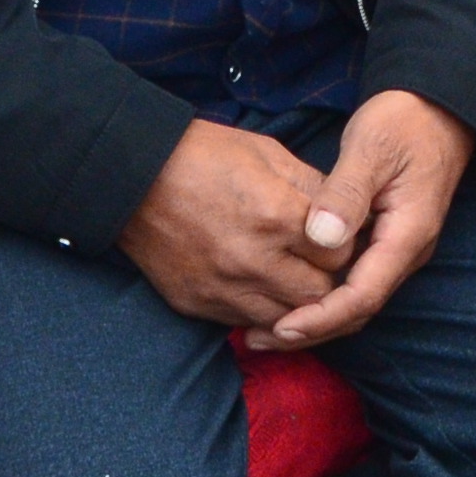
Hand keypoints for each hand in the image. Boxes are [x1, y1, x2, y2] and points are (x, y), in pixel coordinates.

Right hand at [118, 119, 352, 332]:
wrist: (131, 176)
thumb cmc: (204, 155)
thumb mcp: (268, 153)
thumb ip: (312, 186)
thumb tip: (344, 213)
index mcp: (276, 215)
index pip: (339, 254)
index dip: (342, 245)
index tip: (334, 237)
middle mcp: (253, 260)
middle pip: (318, 295)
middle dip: (325, 279)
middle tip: (317, 263)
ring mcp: (223, 288)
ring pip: (286, 320)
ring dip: (294, 302)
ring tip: (291, 278)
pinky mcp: (199, 305)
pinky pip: (245, 323)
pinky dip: (259, 311)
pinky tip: (258, 287)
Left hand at [261, 91, 475, 350]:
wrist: (437, 108)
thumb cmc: (405, 121)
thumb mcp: (372, 147)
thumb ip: (347, 193)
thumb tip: (321, 239)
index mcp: (406, 235)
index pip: (363, 296)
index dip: (321, 318)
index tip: (281, 328)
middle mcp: (405, 253)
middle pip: (357, 310)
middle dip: (311, 330)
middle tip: (256, 338)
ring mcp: (395, 248)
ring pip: (354, 300)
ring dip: (313, 317)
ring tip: (264, 326)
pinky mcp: (382, 240)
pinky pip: (352, 280)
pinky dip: (320, 293)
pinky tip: (288, 290)